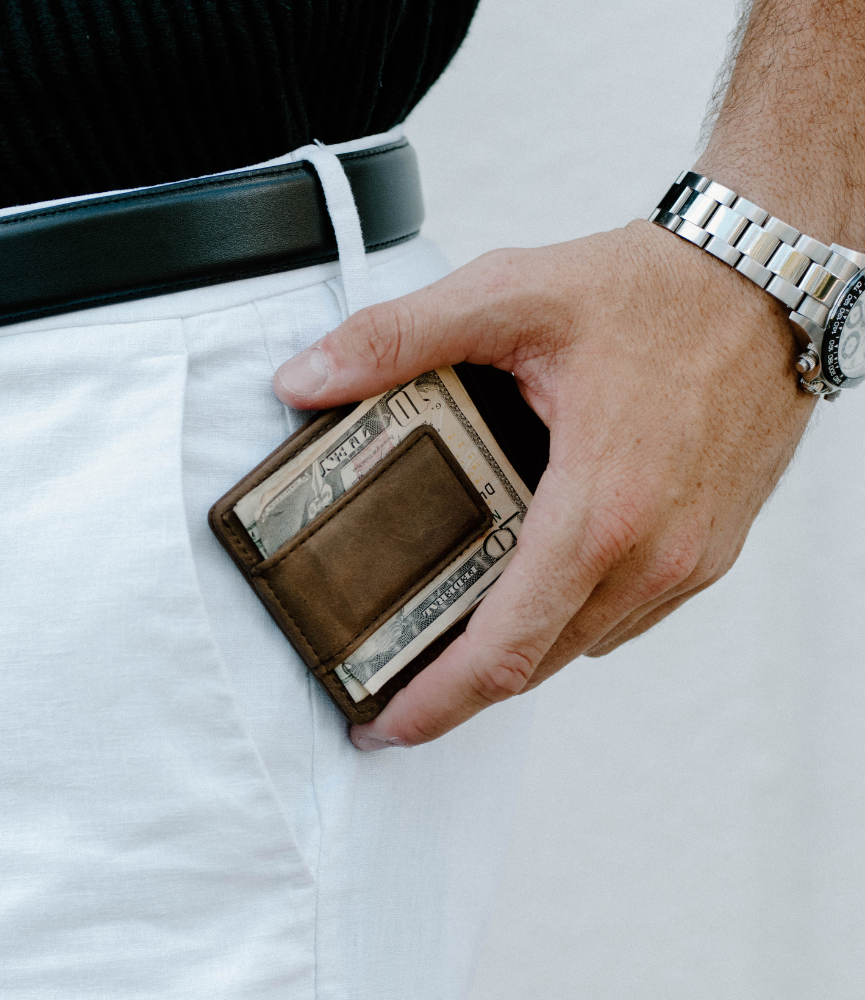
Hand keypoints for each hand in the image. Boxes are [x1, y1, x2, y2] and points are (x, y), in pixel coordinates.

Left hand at [274, 221, 815, 749]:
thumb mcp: (507, 297)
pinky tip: (533, 578)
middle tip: (396, 681)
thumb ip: (394, 340)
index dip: (437, 702)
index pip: (505, 647)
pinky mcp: (710, 549)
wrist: (767, 278)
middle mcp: (654, 553)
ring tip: (453, 628)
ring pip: (582, 643)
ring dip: (517, 649)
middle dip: (461, 688)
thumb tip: (304, 382)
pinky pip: (625, 615)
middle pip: (538, 663)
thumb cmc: (653, 290)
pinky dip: (569, 616)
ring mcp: (690, 559)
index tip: (385, 725)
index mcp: (599, 507)